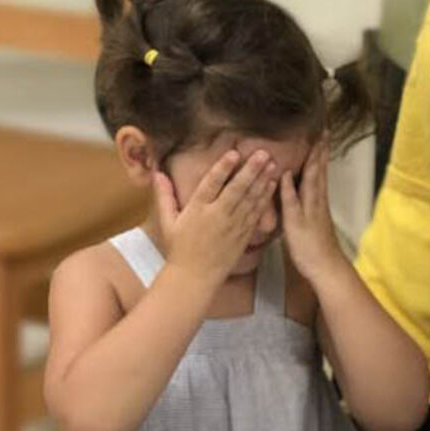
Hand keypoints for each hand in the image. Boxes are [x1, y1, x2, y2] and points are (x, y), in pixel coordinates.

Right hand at [154, 149, 278, 286]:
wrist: (195, 277)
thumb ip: (164, 196)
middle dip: (250, 170)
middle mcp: (217, 216)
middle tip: (262, 153)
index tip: (233, 153)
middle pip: (236, 189)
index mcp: (197, 210)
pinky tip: (271, 184)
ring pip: (250, 199)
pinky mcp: (243, 235)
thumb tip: (157, 173)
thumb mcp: (167, 222)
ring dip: (262, 180)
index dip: (223, 168)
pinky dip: (265, 198)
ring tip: (272, 164)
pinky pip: (256, 214)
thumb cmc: (179, 249)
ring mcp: (233, 226)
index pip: (211, 184)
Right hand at [279, 138, 349, 283]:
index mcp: (312, 197)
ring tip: (321, 146)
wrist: (325, 266)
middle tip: (323, 132)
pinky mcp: (320, 213)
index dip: (314, 149)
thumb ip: (289, 197)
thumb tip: (284, 172)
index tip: (317, 131)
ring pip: (321, 177)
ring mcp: (321, 205)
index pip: (314, 167)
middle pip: (320, 168)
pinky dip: (318, 175)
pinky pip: (319, 187)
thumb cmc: (307, 245)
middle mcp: (319, 197)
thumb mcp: (293, 221)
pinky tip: (316, 175)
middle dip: (321, 150)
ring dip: (321, 160)